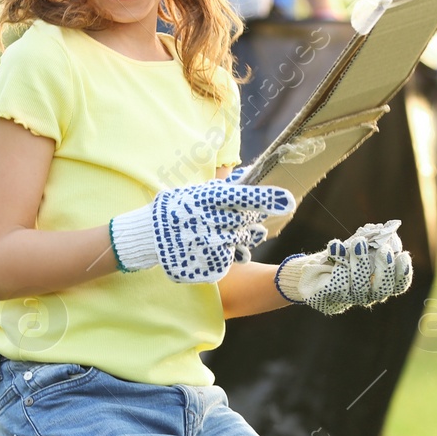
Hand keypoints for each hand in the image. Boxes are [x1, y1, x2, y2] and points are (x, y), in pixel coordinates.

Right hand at [110, 178, 293, 283]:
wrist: (148, 237)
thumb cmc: (172, 210)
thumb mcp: (193, 192)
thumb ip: (220, 185)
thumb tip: (244, 173)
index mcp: (206, 198)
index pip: (241, 197)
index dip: (266, 199)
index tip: (288, 201)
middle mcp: (208, 220)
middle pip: (246, 219)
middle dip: (253, 218)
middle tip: (253, 217)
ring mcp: (208, 243)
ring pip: (241, 239)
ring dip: (243, 235)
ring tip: (233, 231)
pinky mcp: (208, 263)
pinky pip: (229, 257)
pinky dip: (227, 252)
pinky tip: (216, 246)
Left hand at [276, 220, 413, 314]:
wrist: (317, 270)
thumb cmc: (345, 256)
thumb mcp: (361, 247)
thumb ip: (374, 241)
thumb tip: (382, 228)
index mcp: (381, 284)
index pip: (398, 285)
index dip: (403, 273)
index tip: (403, 255)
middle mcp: (369, 294)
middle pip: (382, 289)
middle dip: (384, 269)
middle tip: (383, 250)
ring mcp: (351, 297)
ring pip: (360, 285)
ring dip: (360, 262)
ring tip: (358, 242)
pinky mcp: (332, 295)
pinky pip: (337, 281)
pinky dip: (337, 259)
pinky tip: (336, 246)